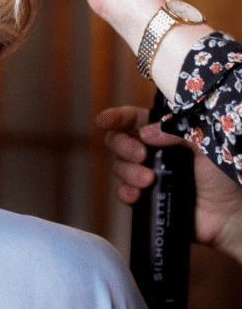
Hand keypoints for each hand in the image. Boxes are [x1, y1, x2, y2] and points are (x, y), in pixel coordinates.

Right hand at [97, 105, 241, 263]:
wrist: (233, 215)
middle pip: (117, 140)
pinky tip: (138, 194)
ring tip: (148, 180)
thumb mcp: (205, 142)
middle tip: (141, 156)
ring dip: (127, 171)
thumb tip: (145, 134)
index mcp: (164, 133)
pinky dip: (125, 192)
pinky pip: (123, 192)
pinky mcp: (146, 198)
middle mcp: (152, 151)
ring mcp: (147, 174)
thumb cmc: (226, 175)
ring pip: (118, 166)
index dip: (115, 117)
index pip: (132, 118)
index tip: (104, 121)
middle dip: (122, 146)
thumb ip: (176, 131)